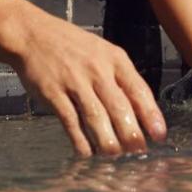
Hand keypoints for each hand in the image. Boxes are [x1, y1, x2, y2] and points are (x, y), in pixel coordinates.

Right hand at [7, 6, 166, 158]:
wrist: (32, 35)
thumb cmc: (72, 47)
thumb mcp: (103, 53)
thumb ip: (120, 79)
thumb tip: (141, 113)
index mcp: (115, 59)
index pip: (138, 89)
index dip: (151, 115)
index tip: (160, 135)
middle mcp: (97, 69)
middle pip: (119, 107)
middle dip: (132, 133)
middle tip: (139, 152)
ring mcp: (74, 81)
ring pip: (96, 116)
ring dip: (108, 141)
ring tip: (116, 157)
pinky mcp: (53, 93)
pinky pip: (70, 120)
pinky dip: (80, 140)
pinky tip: (87, 154)